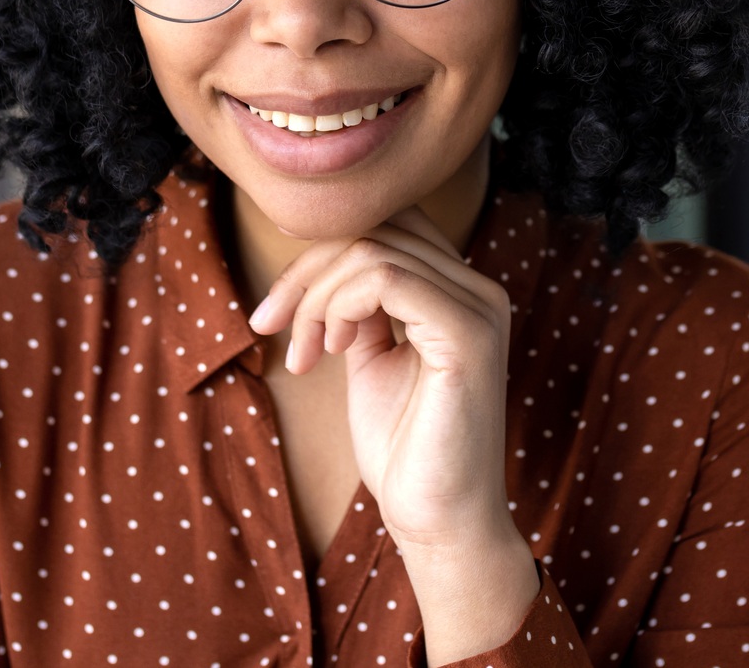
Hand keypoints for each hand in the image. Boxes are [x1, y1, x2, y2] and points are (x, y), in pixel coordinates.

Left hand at [247, 207, 539, 659]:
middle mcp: (479, 289)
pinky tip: (327, 350)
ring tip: (304, 353)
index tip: (275, 305)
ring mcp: (479, 308)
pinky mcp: (468, 334)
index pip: (387, 226)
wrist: (437, 522)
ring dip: (315, 298)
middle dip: (306, 271)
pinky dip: (337, 307)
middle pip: (376, 229)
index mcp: (459, 292)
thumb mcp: (372, 359)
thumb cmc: (404, 450)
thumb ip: (359, 309)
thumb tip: (324, 265)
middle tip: (268, 325)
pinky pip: (386, 280)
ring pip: (372, 250)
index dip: (321, 250)